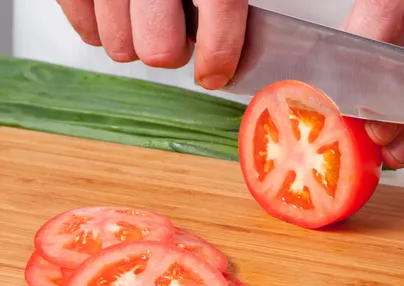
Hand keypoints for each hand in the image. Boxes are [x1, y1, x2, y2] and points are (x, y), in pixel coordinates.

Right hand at [57, 0, 247, 88]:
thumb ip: (223, 6)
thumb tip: (231, 57)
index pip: (221, 7)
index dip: (221, 52)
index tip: (216, 75)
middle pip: (160, 49)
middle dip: (170, 53)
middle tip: (174, 37)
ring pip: (120, 47)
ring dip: (135, 43)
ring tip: (141, 18)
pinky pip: (86, 30)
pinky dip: (100, 31)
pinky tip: (114, 13)